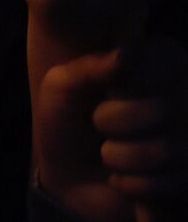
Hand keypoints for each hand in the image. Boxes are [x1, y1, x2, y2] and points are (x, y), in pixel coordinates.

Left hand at [36, 36, 187, 218]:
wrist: (70, 172)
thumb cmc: (69, 117)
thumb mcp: (63, 85)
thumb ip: (90, 67)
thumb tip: (126, 53)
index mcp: (163, 63)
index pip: (168, 62)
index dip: (127, 83)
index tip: (104, 92)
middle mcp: (186, 98)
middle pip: (164, 109)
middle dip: (112, 120)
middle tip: (99, 123)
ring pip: (166, 151)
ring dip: (119, 156)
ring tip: (107, 152)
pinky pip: (169, 185)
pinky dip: (131, 184)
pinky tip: (120, 177)